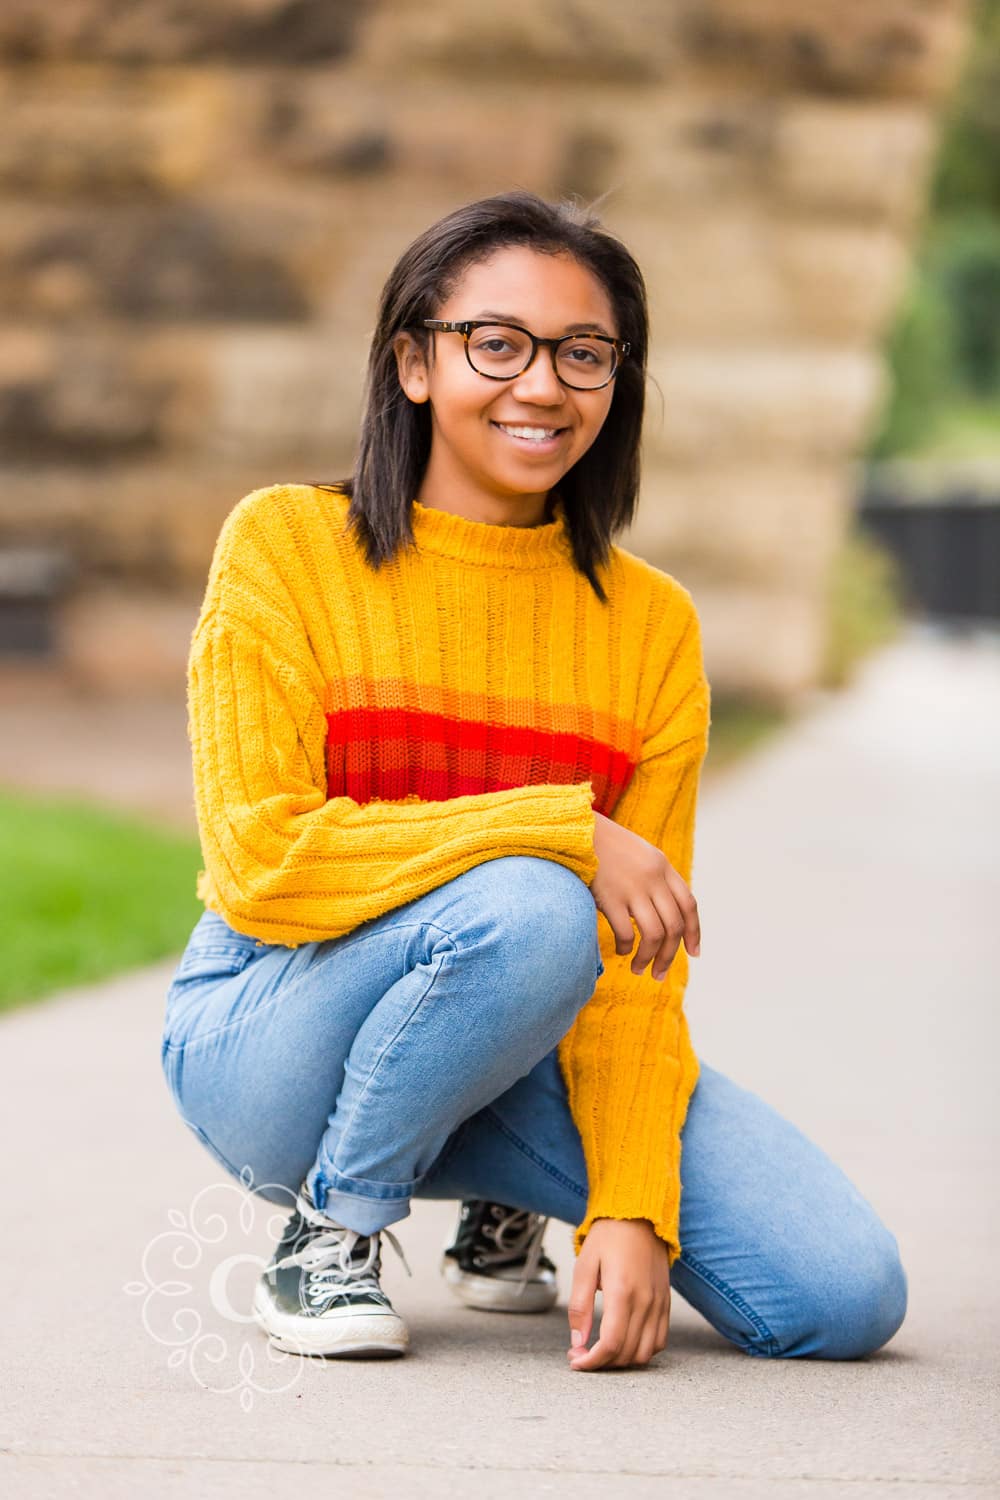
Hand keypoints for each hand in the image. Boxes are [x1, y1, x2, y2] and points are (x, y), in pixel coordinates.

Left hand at [566, 1218, 670, 1371]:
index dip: (592, 1361)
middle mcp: (645, 1301)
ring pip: (645, 1353)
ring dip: (622, 1360)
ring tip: (602, 1350)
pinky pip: (659, 1340)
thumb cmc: (608, 1237)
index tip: (576, 1361)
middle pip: (627, 1353)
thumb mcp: (584, 1265)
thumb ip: (580, 1306)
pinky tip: (624, 1341)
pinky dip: (642, 1350)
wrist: (639, 1215)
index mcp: (622, 1291)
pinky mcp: (666, 1303)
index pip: (611, 1344)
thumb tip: (577, 1342)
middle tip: (581, 1353)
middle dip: (602, 1362)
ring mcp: (659, 1304)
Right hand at [591, 811, 699, 981]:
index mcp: (662, 866)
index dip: (694, 932)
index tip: (694, 953)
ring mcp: (632, 887)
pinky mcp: (610, 897)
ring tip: (640, 970)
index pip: (689, 905)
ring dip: (650, 959)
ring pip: (655, 935)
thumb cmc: (603, 845)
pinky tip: (621, 951)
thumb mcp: (638, 854)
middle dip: (671, 955)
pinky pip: (627, 933)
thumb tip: (662, 911)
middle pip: (674, 926)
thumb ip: (654, 877)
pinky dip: (627, 948)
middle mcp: (652, 878)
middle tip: (661, 974)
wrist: (574, 829)